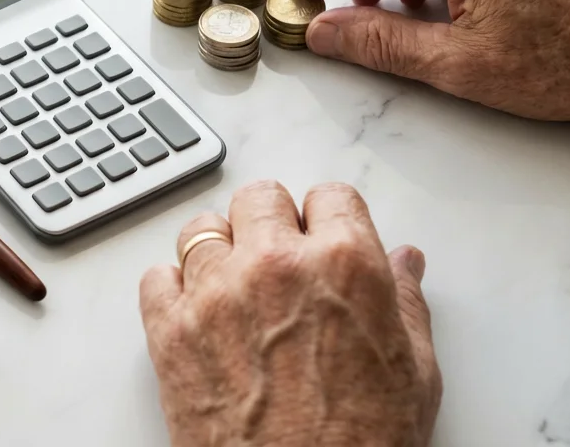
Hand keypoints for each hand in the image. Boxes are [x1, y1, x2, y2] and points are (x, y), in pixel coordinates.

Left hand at [139, 181, 439, 446]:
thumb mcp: (414, 373)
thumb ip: (404, 302)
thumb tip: (404, 262)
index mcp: (344, 265)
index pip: (331, 197)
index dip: (330, 220)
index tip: (324, 237)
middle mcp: (275, 266)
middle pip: (260, 199)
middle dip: (273, 223)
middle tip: (281, 260)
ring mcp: (215, 295)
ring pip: (201, 230)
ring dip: (219, 251)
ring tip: (235, 286)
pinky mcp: (170, 331)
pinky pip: (155, 278)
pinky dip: (172, 290)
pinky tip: (197, 313)